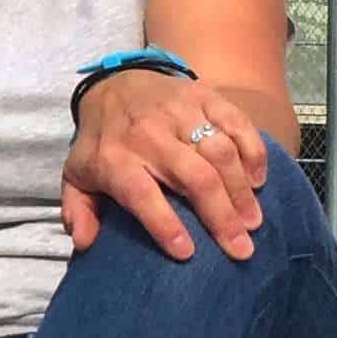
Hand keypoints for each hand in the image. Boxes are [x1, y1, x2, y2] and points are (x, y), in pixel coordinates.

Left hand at [61, 70, 270, 260]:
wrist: (115, 84)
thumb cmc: (102, 143)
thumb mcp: (77, 176)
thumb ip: (78, 211)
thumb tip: (83, 242)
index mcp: (116, 159)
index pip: (142, 195)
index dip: (164, 225)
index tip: (187, 253)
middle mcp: (150, 135)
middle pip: (194, 177)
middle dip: (221, 216)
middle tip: (241, 249)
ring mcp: (180, 113)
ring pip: (220, 152)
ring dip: (241, 190)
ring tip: (253, 222)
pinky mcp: (205, 97)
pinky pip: (236, 122)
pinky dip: (252, 151)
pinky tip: (259, 180)